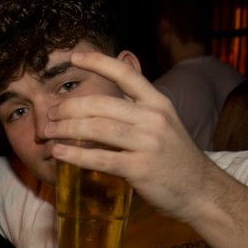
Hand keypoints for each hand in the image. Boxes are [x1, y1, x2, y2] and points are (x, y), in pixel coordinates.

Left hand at [45, 51, 221, 223]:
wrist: (200, 190)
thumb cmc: (174, 157)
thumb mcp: (163, 123)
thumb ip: (137, 109)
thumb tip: (102, 99)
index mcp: (157, 102)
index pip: (125, 73)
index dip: (98, 61)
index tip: (73, 57)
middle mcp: (153, 117)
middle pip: (101, 104)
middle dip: (69, 107)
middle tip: (50, 114)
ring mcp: (148, 143)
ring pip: (97, 129)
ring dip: (66, 130)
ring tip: (47, 133)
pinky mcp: (140, 168)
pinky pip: (101, 158)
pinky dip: (76, 155)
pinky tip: (60, 153)